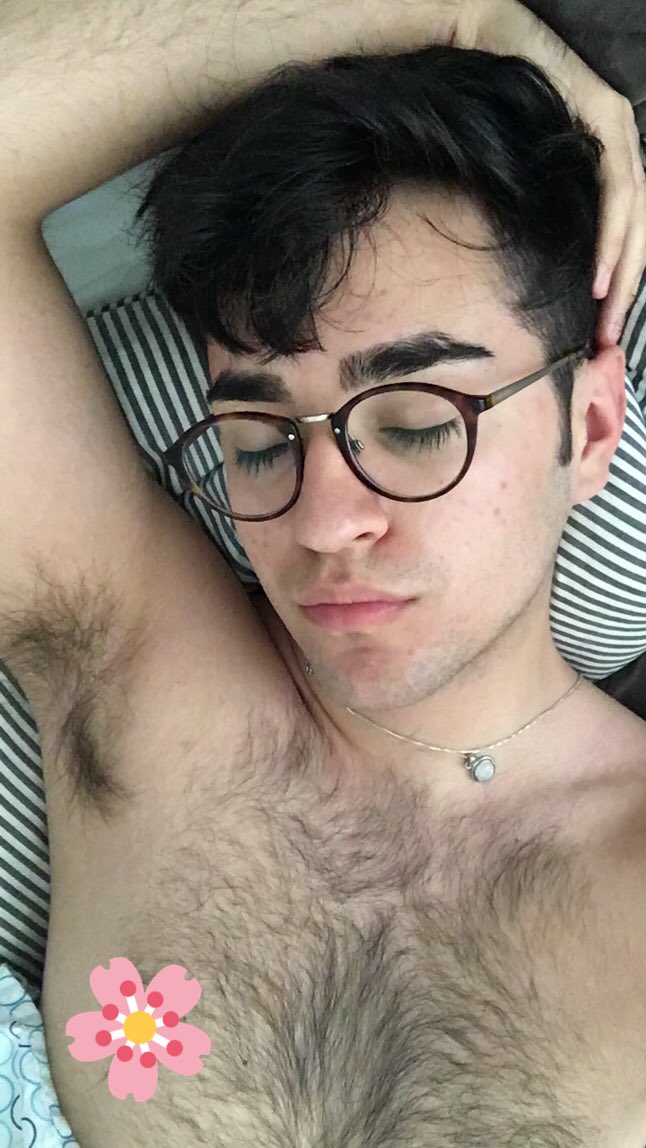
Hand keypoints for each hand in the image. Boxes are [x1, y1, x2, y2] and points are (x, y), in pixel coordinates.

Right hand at [468, 0, 645, 347]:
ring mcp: (616, 131)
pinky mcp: (605, 118)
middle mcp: (617, 147)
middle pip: (637, 233)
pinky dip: (613, 237)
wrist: (475, 40)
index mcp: (600, 162)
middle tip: (605, 341)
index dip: (617, 285)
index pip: (623, 234)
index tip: (598, 332)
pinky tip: (602, 276)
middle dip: (625, 292)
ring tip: (604, 315)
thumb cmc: (484, 110)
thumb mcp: (517, 179)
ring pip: (636, 217)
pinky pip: (618, 190)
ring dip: (624, 273)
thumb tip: (534, 267)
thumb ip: (537, 211)